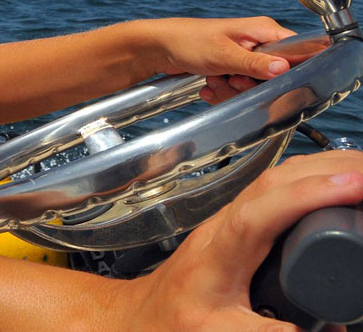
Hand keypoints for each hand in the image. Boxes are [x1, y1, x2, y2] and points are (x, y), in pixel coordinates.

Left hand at [120, 150, 362, 330]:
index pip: (260, 213)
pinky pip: (276, 189)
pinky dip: (312, 177)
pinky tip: (337, 180)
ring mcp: (229, 219)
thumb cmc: (170, 321)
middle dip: (327, 170)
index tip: (351, 187)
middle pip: (273, 182)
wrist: (142, 315)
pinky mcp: (238, 222)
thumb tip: (327, 331)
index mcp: (216, 255)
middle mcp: (222, 226)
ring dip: (322, 168)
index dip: (306, 196)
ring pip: (275, 178)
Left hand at [143, 17, 295, 103]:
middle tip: (230, 79)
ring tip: (213, 80)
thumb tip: (283, 69)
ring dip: (231, 90)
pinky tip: (207, 87)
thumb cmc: (187, 41)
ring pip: (254, 87)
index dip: (286, 71)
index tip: (265, 80)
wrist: (158, 48)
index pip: (297, 52)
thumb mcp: (223, 54)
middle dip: (249, 85)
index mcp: (263, 30)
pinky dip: (222, 92)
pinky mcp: (232, 70)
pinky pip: (237, 90)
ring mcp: (245, 57)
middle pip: (274, 77)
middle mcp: (258, 43)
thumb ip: (254, 63)